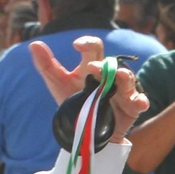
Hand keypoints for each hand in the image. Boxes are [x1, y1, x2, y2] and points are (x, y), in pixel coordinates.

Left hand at [29, 40, 148, 142]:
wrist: (84, 130)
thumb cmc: (73, 101)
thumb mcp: (58, 84)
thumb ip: (46, 65)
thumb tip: (34, 44)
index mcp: (93, 66)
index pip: (94, 48)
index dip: (88, 43)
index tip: (77, 45)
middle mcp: (110, 75)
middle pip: (112, 63)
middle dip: (103, 65)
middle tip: (91, 67)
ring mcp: (122, 90)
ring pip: (128, 79)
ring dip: (124, 78)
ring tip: (119, 77)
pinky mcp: (131, 107)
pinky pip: (140, 102)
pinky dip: (141, 101)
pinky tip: (139, 102)